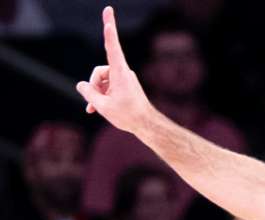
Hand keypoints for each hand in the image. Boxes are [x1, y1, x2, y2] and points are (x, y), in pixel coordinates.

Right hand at [75, 6, 153, 132]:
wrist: (147, 125)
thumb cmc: (127, 116)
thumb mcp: (102, 106)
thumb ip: (88, 93)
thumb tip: (81, 85)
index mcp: (120, 73)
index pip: (112, 47)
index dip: (109, 30)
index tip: (108, 12)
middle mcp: (123, 72)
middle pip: (99, 72)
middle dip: (93, 86)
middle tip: (93, 104)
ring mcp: (124, 78)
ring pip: (102, 80)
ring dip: (96, 93)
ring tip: (97, 108)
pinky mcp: (124, 84)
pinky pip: (107, 86)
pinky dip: (101, 95)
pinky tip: (95, 109)